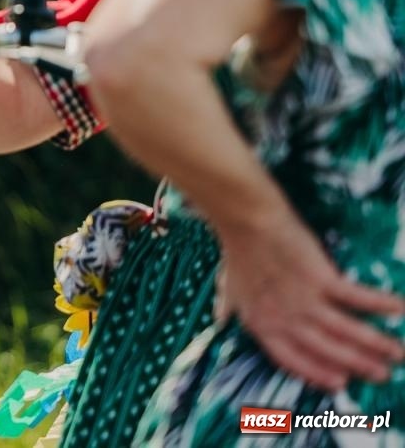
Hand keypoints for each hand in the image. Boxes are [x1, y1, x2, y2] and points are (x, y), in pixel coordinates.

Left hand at [216, 214, 404, 390]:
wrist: (246, 221)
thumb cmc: (237, 251)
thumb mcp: (227, 285)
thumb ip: (226, 305)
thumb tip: (219, 319)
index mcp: (262, 325)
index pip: (292, 360)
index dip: (317, 373)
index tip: (339, 383)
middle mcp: (286, 320)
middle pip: (327, 351)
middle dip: (358, 365)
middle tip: (381, 375)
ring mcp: (306, 301)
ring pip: (347, 331)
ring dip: (375, 344)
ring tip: (396, 353)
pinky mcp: (322, 280)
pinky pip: (357, 298)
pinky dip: (380, 305)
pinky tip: (399, 309)